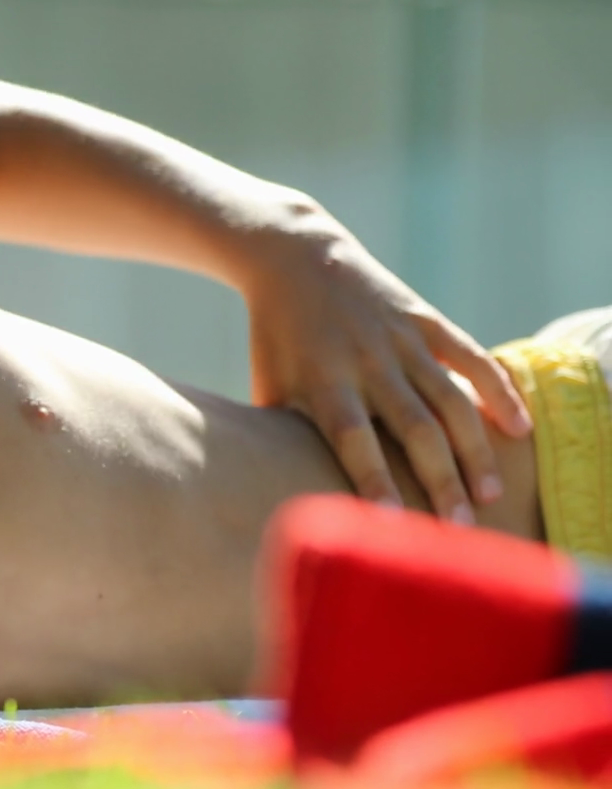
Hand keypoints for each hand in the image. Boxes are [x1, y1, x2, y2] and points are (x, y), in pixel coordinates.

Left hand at [242, 212, 531, 521]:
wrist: (296, 259)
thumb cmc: (276, 339)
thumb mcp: (269, 385)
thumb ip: (279, 437)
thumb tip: (275, 495)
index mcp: (323, 382)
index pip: (354, 440)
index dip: (375, 480)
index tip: (394, 525)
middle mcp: (366, 362)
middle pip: (413, 428)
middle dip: (438, 480)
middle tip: (459, 529)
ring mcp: (401, 339)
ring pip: (449, 400)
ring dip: (473, 450)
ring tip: (489, 495)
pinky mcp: (425, 319)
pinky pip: (471, 358)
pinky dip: (498, 391)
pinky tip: (520, 429)